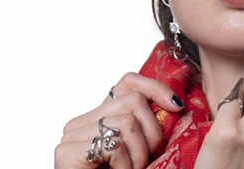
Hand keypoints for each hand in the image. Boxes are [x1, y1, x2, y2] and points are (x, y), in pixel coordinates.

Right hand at [54, 72, 183, 168]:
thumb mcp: (140, 150)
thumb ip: (147, 128)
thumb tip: (175, 106)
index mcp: (101, 117)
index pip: (128, 82)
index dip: (156, 88)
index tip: (176, 106)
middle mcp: (83, 121)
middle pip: (134, 100)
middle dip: (153, 132)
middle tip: (148, 159)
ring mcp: (72, 135)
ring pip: (128, 122)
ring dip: (140, 154)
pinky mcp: (67, 152)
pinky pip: (115, 146)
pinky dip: (126, 165)